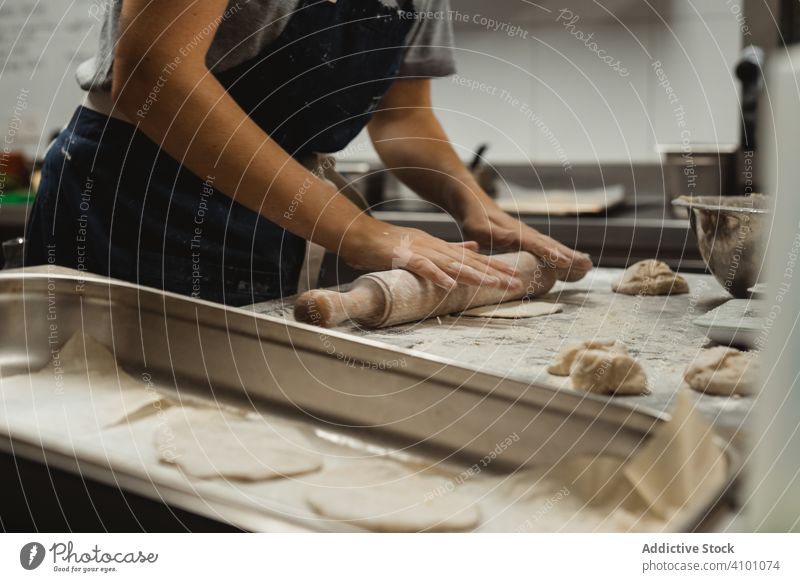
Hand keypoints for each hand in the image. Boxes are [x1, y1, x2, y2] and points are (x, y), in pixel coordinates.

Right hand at [339, 217, 522, 290]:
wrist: (362, 235)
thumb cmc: (391, 244)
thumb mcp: (426, 245)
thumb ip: (450, 248)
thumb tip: (475, 248)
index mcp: (442, 247)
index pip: (474, 259)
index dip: (495, 267)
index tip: (515, 276)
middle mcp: (436, 248)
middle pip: (469, 262)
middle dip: (494, 273)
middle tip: (516, 282)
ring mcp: (421, 252)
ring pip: (452, 265)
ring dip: (474, 275)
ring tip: (494, 284)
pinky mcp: (404, 257)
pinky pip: (424, 268)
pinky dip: (437, 276)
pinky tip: (451, 286)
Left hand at [461, 204, 592, 280]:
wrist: (473, 203)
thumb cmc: (474, 219)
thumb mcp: (480, 228)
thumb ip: (497, 234)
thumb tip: (514, 237)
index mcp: (516, 233)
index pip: (537, 245)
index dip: (551, 254)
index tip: (566, 262)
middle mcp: (526, 233)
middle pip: (551, 245)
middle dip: (569, 255)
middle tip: (588, 265)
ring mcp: (528, 235)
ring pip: (552, 245)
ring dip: (569, 254)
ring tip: (586, 264)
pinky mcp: (526, 237)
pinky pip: (547, 246)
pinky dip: (560, 252)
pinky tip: (568, 259)